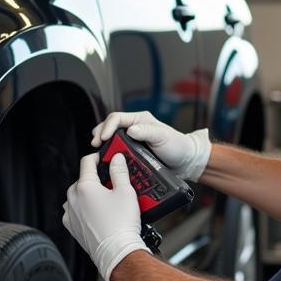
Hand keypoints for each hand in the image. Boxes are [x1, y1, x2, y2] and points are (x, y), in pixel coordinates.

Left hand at [63, 152, 149, 280]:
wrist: (116, 252)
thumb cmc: (121, 225)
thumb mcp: (126, 192)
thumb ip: (119, 171)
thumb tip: (116, 159)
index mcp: (85, 187)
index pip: (87, 162)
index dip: (97, 157)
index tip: (104, 158)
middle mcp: (73, 199)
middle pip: (81, 179)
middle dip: (94, 178)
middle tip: (109, 183)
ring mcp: (70, 214)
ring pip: (76, 195)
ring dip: (87, 194)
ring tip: (103, 200)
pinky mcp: (71, 226)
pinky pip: (73, 211)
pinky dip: (82, 208)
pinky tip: (96, 213)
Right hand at [91, 110, 210, 181]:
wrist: (185, 162)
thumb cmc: (177, 146)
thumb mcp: (163, 137)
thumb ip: (147, 131)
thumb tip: (131, 130)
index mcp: (140, 120)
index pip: (117, 118)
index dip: (107, 127)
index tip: (102, 138)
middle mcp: (134, 128)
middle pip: (110, 126)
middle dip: (100, 133)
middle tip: (95, 145)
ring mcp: (133, 140)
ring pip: (112, 138)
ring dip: (104, 144)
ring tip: (99, 152)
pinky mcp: (133, 152)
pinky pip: (118, 150)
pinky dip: (110, 153)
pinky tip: (108, 160)